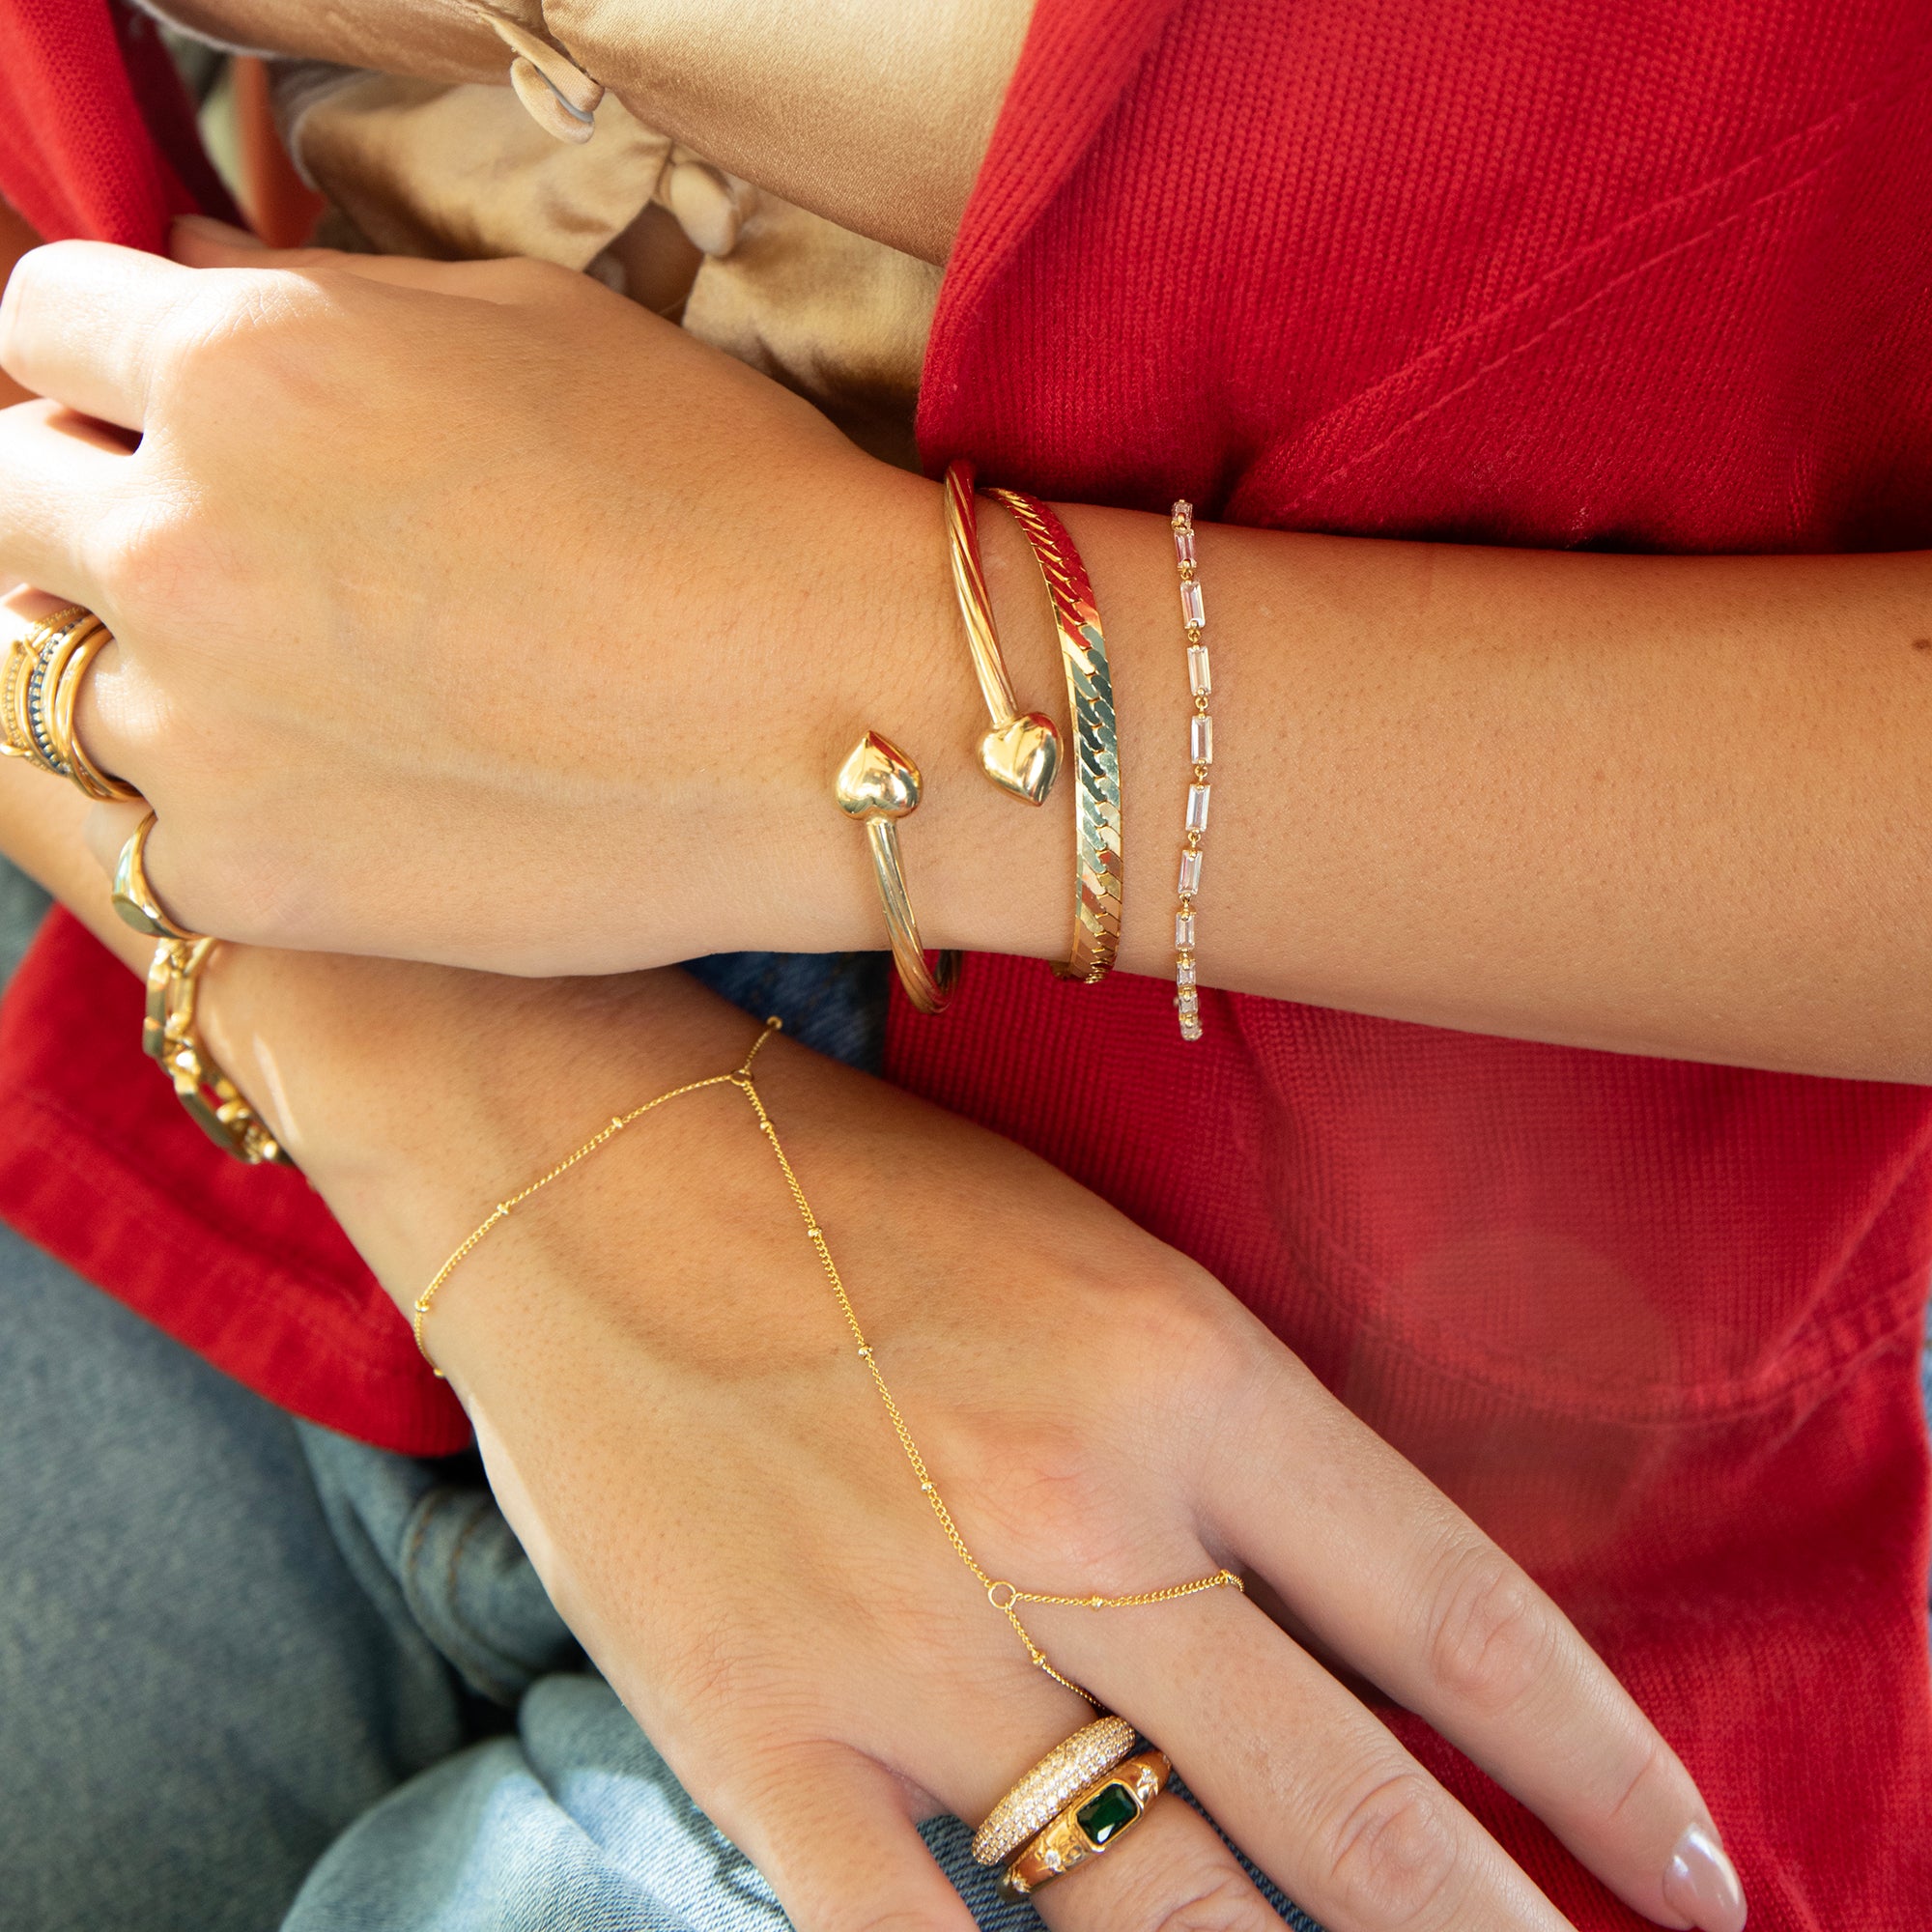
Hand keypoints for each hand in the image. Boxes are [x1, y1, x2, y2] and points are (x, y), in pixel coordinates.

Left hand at [0, 223, 956, 973]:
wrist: (842, 724)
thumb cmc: (722, 502)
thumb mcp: (532, 331)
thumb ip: (320, 301)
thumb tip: (181, 283)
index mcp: (242, 362)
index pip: (45, 322)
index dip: (112, 361)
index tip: (168, 405)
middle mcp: (180, 537)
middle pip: (10, 495)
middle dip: (97, 499)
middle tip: (228, 549)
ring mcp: (198, 727)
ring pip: (57, 673)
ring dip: (150, 661)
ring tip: (301, 683)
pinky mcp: (246, 878)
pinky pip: (145, 824)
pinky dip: (208, 801)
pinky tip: (334, 788)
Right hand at [190, 954, 1742, 1931]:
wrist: (578, 1151)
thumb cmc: (847, 1186)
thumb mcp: (1094, 1257)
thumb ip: (1232, 1436)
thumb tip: (1364, 1620)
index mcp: (1176, 1366)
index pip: (1456, 1614)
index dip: (1602, 1772)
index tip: (1691, 1873)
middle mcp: (1071, 1515)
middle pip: (1349, 1805)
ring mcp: (909, 1641)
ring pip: (1167, 1915)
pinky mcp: (754, 1726)